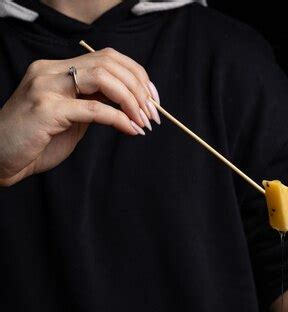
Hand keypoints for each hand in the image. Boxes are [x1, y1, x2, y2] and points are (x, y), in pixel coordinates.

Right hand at [0, 47, 160, 186]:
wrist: (0, 158)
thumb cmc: (34, 143)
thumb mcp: (69, 120)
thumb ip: (91, 106)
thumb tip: (125, 106)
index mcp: (56, 70)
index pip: (106, 58)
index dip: (135, 75)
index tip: (152, 98)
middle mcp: (50, 71)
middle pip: (109, 62)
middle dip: (139, 87)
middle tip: (154, 113)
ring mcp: (47, 87)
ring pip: (103, 77)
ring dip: (132, 99)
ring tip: (145, 121)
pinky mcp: (47, 110)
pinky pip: (94, 109)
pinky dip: (119, 118)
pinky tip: (131, 129)